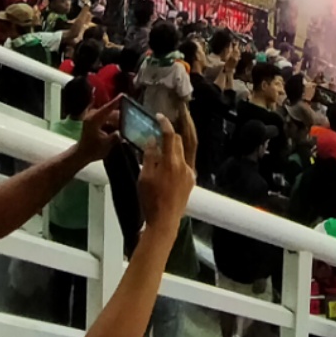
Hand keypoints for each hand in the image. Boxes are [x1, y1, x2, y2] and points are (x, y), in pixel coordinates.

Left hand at [75, 96, 121, 163]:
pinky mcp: (95, 120)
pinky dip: (113, 122)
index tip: (123, 95)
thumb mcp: (105, 144)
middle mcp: (93, 115)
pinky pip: (107, 118)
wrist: (82, 154)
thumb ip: (115, 136)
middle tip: (131, 120)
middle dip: (121, 116)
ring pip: (110, 115)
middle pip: (110, 112)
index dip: (116, 102)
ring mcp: (93, 117)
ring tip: (126, 126)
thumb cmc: (92, 149)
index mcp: (94, 119)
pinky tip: (120, 128)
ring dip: (118, 120)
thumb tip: (123, 131)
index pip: (107, 108)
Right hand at [137, 112, 193, 230]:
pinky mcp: (191, 180)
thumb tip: (153, 140)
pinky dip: (183, 150)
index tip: (159, 116)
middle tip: (174, 115)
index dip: (165, 124)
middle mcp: (184, 165)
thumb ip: (150, 157)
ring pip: (188, 148)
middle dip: (178, 126)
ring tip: (182, 122)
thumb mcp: (144, 177)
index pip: (170, 136)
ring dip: (184, 135)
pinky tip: (177, 148)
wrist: (164, 222)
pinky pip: (188, 160)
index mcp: (171, 163)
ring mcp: (190, 173)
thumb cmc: (150, 200)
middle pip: (182, 140)